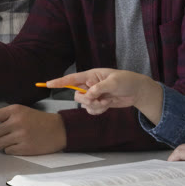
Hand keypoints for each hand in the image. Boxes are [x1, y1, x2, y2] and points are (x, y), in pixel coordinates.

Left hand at [0, 105, 66, 155]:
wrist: (58, 129)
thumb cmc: (37, 120)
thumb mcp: (21, 111)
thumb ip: (4, 117)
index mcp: (14, 110)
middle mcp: (16, 122)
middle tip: (3, 134)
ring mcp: (21, 136)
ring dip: (2, 143)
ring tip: (14, 138)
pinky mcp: (25, 148)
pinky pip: (8, 151)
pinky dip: (10, 149)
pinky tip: (20, 144)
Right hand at [48, 68, 163, 123]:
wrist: (137, 91)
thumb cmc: (126, 81)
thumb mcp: (113, 82)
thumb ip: (99, 88)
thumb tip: (88, 95)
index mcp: (91, 75)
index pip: (71, 79)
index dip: (59, 82)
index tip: (47, 84)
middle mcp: (90, 85)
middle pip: (77, 95)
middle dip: (86, 100)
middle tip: (99, 99)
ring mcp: (94, 94)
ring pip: (84, 104)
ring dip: (94, 106)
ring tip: (106, 102)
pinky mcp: (99, 103)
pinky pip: (91, 110)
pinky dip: (97, 110)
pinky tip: (106, 106)